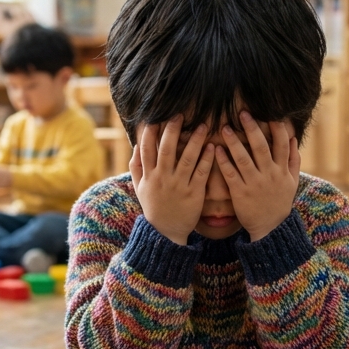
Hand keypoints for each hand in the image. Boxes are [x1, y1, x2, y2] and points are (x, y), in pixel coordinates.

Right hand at [131, 117, 214, 244]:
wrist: (165, 233)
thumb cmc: (153, 207)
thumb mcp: (139, 188)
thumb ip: (136, 166)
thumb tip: (136, 144)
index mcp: (149, 176)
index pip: (147, 148)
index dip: (150, 131)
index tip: (157, 117)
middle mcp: (163, 178)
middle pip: (167, 149)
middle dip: (173, 130)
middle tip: (180, 115)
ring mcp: (179, 186)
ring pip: (187, 158)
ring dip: (195, 140)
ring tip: (202, 126)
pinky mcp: (194, 193)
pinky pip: (201, 172)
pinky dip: (206, 158)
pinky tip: (212, 146)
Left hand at [214, 114, 300, 240]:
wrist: (270, 228)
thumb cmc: (280, 203)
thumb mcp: (292, 183)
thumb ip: (294, 161)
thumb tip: (293, 139)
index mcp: (282, 170)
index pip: (282, 144)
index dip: (277, 128)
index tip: (269, 113)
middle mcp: (269, 174)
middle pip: (261, 147)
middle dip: (252, 129)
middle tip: (242, 113)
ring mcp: (254, 183)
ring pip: (244, 158)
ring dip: (234, 142)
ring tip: (225, 128)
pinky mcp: (240, 193)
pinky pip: (231, 174)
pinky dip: (224, 161)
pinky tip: (216, 150)